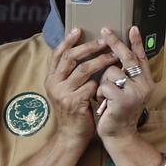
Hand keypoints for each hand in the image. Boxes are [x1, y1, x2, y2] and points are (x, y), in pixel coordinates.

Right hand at [45, 27, 117, 144]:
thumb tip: (82, 51)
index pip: (58, 54)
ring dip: (101, 60)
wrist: (71, 136)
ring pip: (84, 70)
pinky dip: (102, 82)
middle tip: (104, 40)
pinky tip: (111, 81)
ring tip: (114, 56)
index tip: (79, 29)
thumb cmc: (74, 110)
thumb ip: (70, 74)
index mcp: (51, 78)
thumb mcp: (66, 90)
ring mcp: (63, 93)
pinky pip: (91, 86)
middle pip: (71, 58)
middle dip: (89, 47)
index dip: (67, 40)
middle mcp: (54, 84)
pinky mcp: (74, 103)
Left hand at [95, 26, 151, 140]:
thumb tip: (117, 55)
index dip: (136, 42)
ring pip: (111, 71)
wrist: (119, 136)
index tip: (133, 28)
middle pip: (127, 58)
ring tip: (105, 95)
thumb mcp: (127, 91)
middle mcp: (144, 85)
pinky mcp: (123, 100)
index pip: (141, 57)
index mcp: (146, 82)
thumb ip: (127, 75)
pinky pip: (104, 85)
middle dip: (115, 43)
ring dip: (103, 82)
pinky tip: (103, 103)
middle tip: (104, 30)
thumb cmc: (119, 112)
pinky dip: (100, 93)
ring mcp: (135, 92)